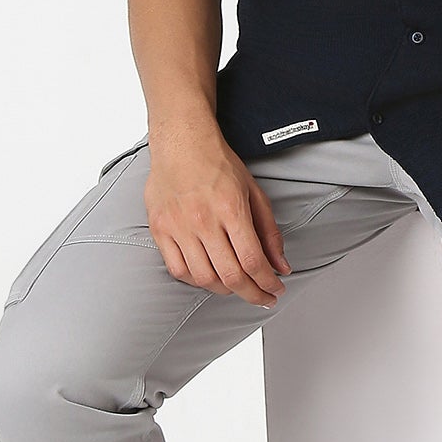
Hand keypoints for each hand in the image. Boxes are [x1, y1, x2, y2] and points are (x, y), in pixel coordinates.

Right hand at [143, 129, 292, 307]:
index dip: (267, 283)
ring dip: (226, 290)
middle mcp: (203, 221)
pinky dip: (197, 280)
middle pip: (231, 275)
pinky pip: (178, 269)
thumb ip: (269, 233)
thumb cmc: (218, 165)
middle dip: (252, 294)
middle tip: (263, 298)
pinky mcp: (160, 229)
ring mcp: (178, 227)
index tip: (275, 290)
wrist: (182, 143)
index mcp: (231, 209)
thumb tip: (281, 266)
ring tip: (238, 286)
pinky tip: (210, 277)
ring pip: (204, 278)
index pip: (252, 261)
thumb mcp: (254, 194)